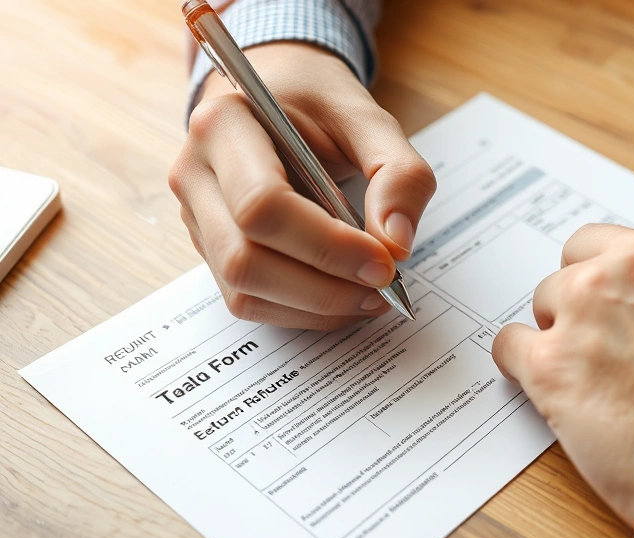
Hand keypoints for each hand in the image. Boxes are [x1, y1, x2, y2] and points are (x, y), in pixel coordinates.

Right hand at [169, 42, 435, 329]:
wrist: (278, 90)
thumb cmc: (318, 101)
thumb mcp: (370, 118)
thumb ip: (398, 173)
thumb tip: (396, 245)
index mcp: (224, 125)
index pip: (263, 206)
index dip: (328, 246)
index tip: (384, 262)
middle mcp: (195, 174)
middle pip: (245, 259)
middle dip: (323, 288)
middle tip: (383, 285)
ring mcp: (196, 216)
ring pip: (243, 290)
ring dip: (314, 308)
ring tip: (370, 295)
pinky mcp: (212, 248)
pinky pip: (249, 299)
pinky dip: (302, 311)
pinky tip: (342, 295)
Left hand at [492, 225, 633, 526]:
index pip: (624, 243)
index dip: (622, 281)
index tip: (623, 307)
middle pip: (576, 264)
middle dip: (585, 299)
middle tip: (604, 344)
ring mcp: (588, 313)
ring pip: (543, 302)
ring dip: (558, 334)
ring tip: (589, 380)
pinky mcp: (551, 365)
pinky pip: (507, 346)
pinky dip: (520, 366)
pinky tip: (546, 389)